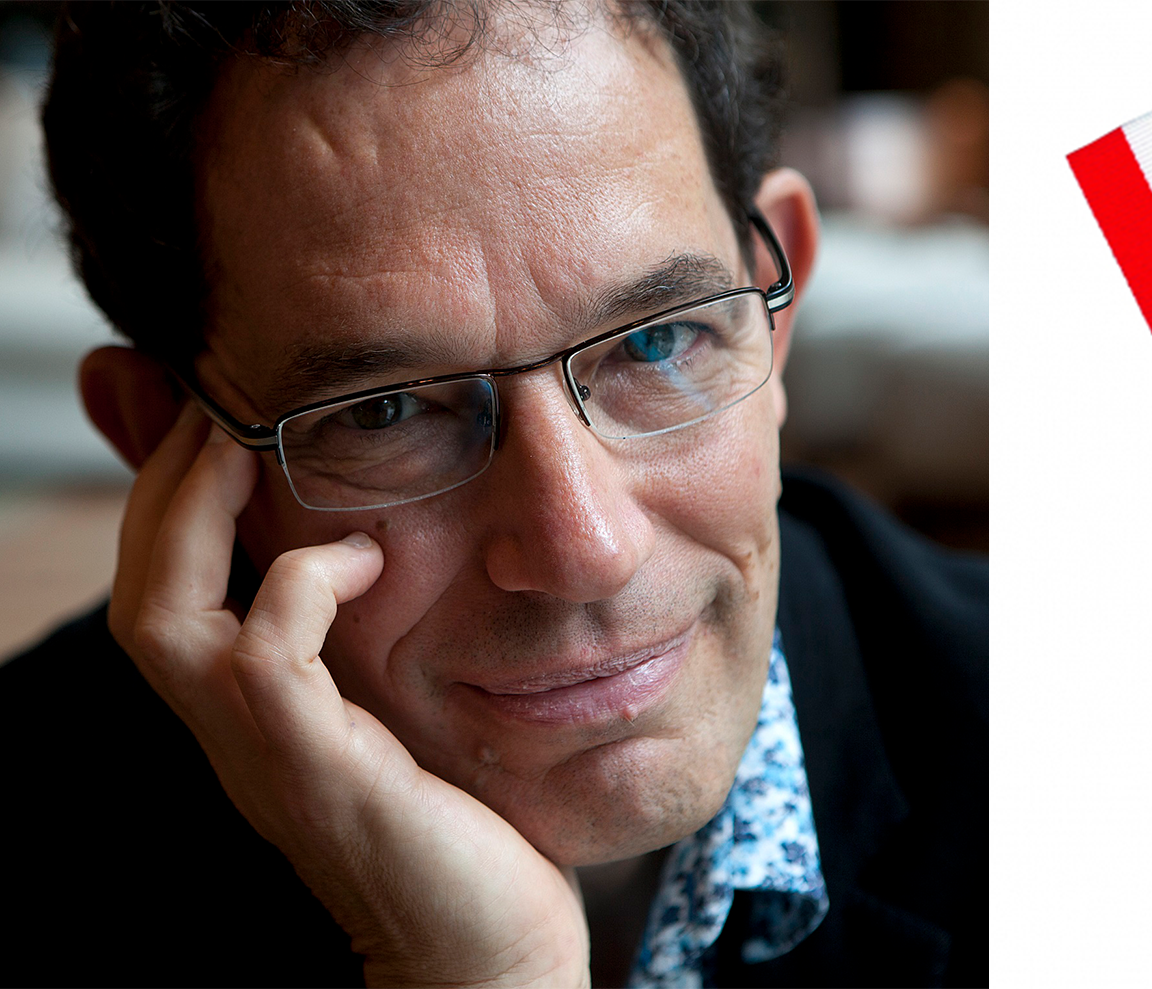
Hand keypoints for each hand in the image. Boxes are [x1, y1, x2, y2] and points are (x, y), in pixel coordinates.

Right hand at [109, 404, 590, 987]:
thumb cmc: (463, 829)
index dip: (170, 500)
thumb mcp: (408, 712)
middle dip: (163, 485)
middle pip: (138, 592)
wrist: (488, 947)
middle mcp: (237, 735)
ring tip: (252, 447)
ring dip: (198, 516)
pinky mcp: (319, 770)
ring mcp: (269, 755)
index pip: (163, 592)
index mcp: (253, 717)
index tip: (218, 417)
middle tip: (217, 407)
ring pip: (165, 617)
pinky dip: (299, 584)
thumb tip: (381, 549)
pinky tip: (363, 558)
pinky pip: (266, 655)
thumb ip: (380, 644)